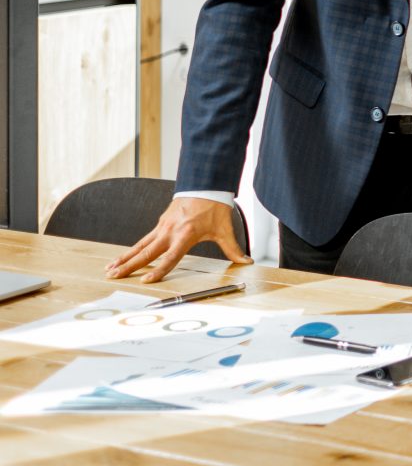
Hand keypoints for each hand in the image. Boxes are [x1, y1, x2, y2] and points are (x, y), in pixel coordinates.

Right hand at [105, 196, 251, 283]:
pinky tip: (122, 257)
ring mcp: (163, 226)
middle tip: (113, 276)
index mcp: (185, 234)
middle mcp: (170, 231)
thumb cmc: (215, 208)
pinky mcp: (160, 223)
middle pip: (146, 252)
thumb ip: (233, 249)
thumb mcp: (224, 230)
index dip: (159, 270)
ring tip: (109, 269)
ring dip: (124, 257)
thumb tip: (247, 261)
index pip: (170, 257)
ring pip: (140, 245)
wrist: (206, 185)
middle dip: (129, 265)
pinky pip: (144, 239)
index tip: (146, 281)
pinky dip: (132, 248)